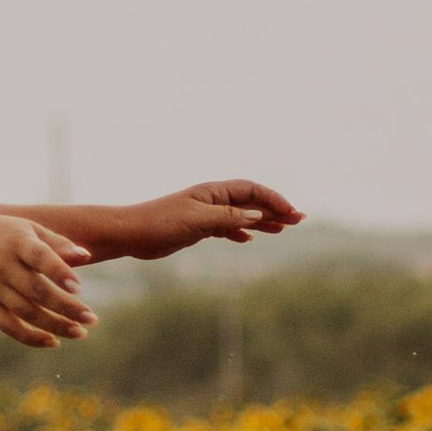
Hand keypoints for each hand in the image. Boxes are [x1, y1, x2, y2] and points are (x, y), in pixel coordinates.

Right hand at [0, 206, 94, 347]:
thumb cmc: (7, 234)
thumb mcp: (31, 230)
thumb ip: (59, 244)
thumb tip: (86, 257)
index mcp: (17, 242)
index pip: (39, 258)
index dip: (59, 272)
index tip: (79, 288)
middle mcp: (2, 265)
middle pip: (36, 291)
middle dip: (66, 307)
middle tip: (91, 318)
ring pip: (26, 312)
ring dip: (55, 325)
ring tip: (81, 332)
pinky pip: (8, 327)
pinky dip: (31, 338)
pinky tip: (54, 342)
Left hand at [121, 181, 302, 261]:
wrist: (133, 233)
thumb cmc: (162, 222)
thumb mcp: (198, 220)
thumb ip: (228, 218)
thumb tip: (257, 216)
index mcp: (214, 192)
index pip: (252, 191)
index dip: (274, 200)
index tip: (291, 213)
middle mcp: (212, 199)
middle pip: (251, 201)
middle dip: (275, 209)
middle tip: (298, 220)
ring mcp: (206, 213)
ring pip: (242, 215)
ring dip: (263, 221)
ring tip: (283, 229)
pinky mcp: (198, 227)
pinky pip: (227, 227)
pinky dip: (241, 232)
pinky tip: (250, 239)